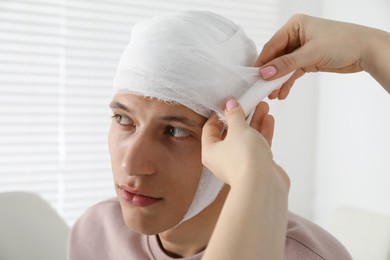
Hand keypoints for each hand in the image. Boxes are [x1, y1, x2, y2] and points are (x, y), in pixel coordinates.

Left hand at [201, 99, 288, 188]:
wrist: (263, 184)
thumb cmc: (244, 158)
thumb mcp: (237, 129)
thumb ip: (234, 115)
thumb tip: (230, 104)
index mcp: (210, 151)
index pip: (210, 129)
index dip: (219, 114)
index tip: (229, 102)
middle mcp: (223, 159)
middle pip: (230, 132)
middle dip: (242, 116)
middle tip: (250, 102)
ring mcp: (241, 163)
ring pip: (246, 138)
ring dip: (255, 122)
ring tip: (263, 106)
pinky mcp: (256, 167)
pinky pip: (258, 146)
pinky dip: (262, 133)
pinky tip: (269, 120)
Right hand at [257, 14, 373, 98]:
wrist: (367, 51)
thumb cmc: (342, 42)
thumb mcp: (310, 54)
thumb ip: (285, 64)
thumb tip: (265, 73)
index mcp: (294, 25)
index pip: (272, 45)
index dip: (263, 62)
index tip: (254, 77)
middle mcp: (296, 35)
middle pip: (277, 57)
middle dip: (270, 74)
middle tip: (262, 89)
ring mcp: (302, 48)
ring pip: (284, 67)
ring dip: (278, 81)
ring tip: (272, 95)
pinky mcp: (308, 59)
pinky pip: (293, 72)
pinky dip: (287, 82)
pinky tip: (282, 93)